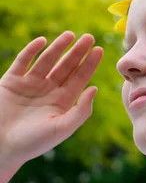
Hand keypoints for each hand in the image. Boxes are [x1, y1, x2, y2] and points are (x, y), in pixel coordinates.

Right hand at [0, 31, 103, 175]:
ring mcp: (29, 84)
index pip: (79, 79)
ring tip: (70, 35)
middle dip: (77, 52)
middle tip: (89, 37)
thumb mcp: (62, 128)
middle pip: (66, 66)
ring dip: (58, 47)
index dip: (89, 64)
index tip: (99, 50)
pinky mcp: (11, 81)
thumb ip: (81, 111)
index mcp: (62, 102)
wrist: (0, 147)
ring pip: (46, 60)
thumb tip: (94, 89)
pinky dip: (31, 51)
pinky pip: (23, 62)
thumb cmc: (32, 142)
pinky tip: (42, 41)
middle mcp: (48, 90)